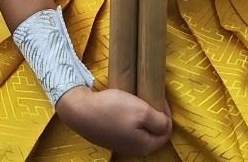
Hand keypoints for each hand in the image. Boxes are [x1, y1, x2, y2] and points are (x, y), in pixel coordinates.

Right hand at [56, 86, 170, 154]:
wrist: (80, 111)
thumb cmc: (113, 110)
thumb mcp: (142, 112)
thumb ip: (160, 121)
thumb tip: (166, 125)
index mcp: (145, 146)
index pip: (166, 132)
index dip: (166, 113)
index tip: (159, 97)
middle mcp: (134, 150)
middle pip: (153, 132)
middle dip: (154, 115)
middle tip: (149, 97)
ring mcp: (120, 144)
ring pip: (139, 129)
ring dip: (141, 115)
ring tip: (137, 100)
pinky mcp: (110, 137)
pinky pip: (127, 128)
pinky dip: (129, 117)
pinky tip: (123, 106)